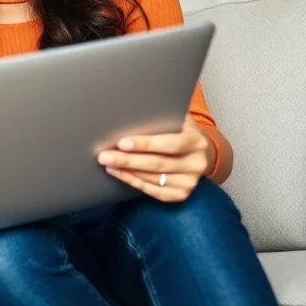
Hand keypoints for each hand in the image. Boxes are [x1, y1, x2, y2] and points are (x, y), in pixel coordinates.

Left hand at [97, 114, 212, 201]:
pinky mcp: (180, 194)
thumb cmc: (182, 131)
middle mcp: (196, 164)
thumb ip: (161, 116)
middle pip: (157, 164)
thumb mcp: (179, 120)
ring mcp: (189, 182)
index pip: (170, 144)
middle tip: (104, 155)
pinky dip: (133, 181)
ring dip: (127, 171)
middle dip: (128, 160)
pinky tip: (118, 173)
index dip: (145, 144)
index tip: (122, 143)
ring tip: (107, 163)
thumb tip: (130, 111)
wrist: (202, 154)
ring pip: (153, 179)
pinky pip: (153, 191)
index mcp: (196, 141)